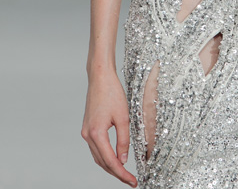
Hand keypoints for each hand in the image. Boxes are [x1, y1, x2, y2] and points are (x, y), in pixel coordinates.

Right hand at [81, 70, 136, 186]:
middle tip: (131, 181)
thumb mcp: (123, 117)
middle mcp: (88, 135)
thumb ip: (123, 140)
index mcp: (96, 134)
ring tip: (125, 173)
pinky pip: (96, 148)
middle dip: (117, 173)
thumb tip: (124, 159)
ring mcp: (86, 132)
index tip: (133, 181)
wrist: (100, 77)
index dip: (122, 174)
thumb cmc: (112, 93)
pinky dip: (105, 156)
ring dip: (110, 166)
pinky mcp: (88, 128)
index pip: (110, 161)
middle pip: (102, 162)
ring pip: (98, 157)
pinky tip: (115, 158)